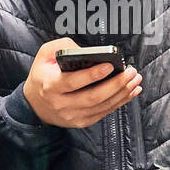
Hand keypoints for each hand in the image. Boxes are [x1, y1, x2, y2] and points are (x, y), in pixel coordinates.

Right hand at [22, 38, 142, 128]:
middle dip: (116, 84)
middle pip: (93, 96)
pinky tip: (131, 91)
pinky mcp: (81, 121)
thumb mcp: (44, 55)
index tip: (110, 65)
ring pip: (102, 106)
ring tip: (135, 80)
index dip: (93, 74)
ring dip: (122, 93)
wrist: (35, 105)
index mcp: (50, 86)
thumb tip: (86, 50)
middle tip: (131, 72)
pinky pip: (104, 112)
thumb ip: (63, 47)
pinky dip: (120, 102)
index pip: (73, 82)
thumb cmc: (43, 76)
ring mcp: (72, 116)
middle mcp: (61, 103)